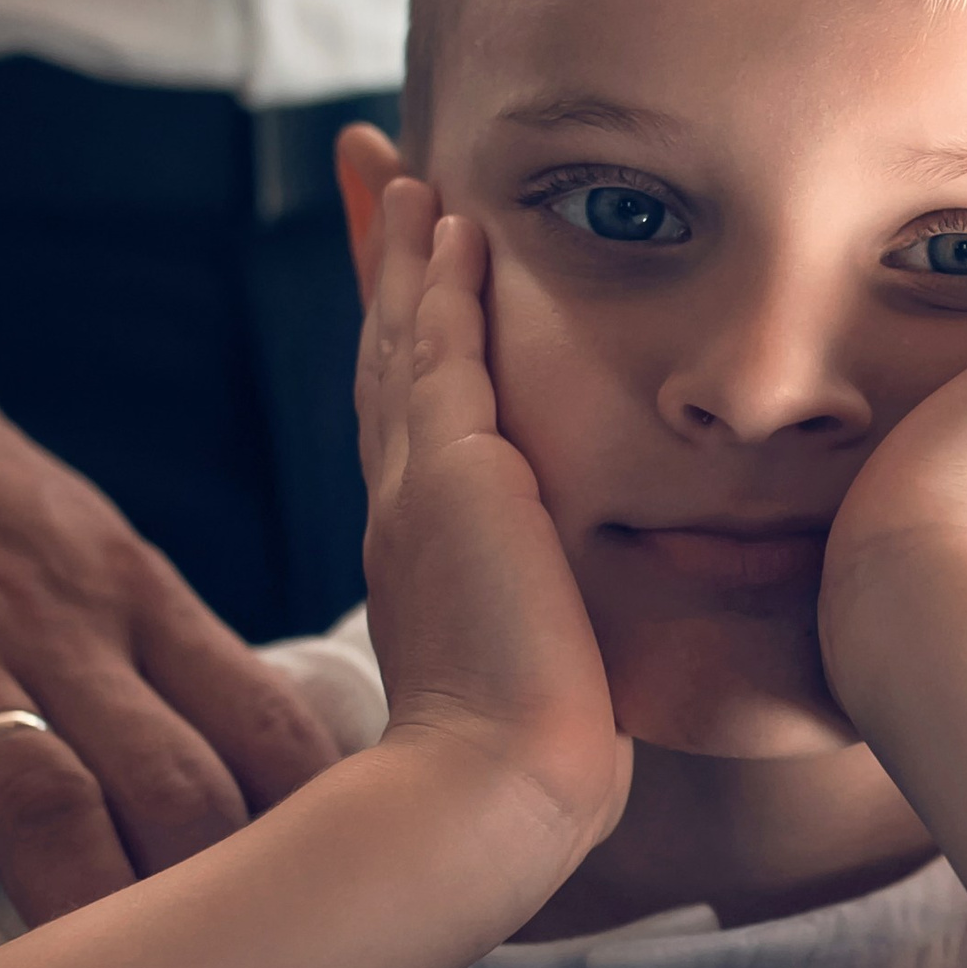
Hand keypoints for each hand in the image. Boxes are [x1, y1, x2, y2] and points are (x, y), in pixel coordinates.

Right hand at [0, 346, 339, 967]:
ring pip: (41, 805)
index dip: (337, 868)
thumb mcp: (76, 551)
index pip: (275, 740)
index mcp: (136, 600)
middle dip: (246, 947)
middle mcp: (51, 627)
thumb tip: (263, 814)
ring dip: (97, 948)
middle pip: (182, 794)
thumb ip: (162, 675)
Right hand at [356, 182, 629, 846]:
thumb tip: (588, 642)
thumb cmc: (534, 759)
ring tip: (409, 178)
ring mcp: (418, 487)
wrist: (501, 789)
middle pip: (386, 356)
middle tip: (378, 178)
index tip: (409, 276)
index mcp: (422, 549)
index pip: (409, 417)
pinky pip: (442, 353)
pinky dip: (443, 286)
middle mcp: (404, 507)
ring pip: (405, 340)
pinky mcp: (450, 476)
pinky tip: (455, 226)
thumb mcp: (541, 669)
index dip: (404, 341)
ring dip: (407, 253)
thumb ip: (551, 629)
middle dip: (384, 267)